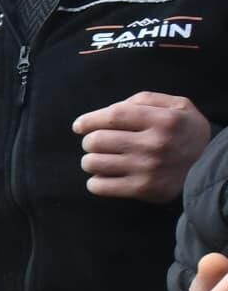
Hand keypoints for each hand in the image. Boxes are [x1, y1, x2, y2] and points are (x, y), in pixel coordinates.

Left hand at [75, 90, 212, 204]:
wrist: (211, 164)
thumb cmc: (186, 131)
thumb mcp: (177, 105)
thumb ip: (144, 100)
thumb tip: (108, 111)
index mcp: (163, 120)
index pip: (113, 116)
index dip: (89, 120)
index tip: (79, 126)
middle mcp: (155, 144)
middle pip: (98, 140)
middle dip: (90, 141)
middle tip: (96, 143)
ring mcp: (148, 168)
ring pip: (93, 163)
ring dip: (90, 160)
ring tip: (100, 159)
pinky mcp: (143, 189)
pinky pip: (100, 186)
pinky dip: (95, 181)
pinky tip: (104, 176)